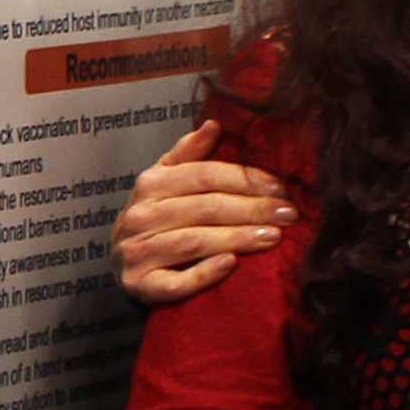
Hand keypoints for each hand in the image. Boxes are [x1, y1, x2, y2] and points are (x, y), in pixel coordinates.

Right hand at [117, 121, 294, 308]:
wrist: (122, 265)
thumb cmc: (154, 220)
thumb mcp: (164, 182)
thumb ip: (188, 155)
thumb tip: (214, 124)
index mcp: (150, 184)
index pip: (202, 175)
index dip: (244, 179)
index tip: (279, 187)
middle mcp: (139, 216)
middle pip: (204, 208)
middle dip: (251, 209)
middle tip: (288, 214)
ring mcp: (137, 252)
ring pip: (194, 242)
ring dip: (237, 238)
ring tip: (273, 237)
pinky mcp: (139, 285)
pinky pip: (175, 282)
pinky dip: (204, 273)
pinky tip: (231, 265)